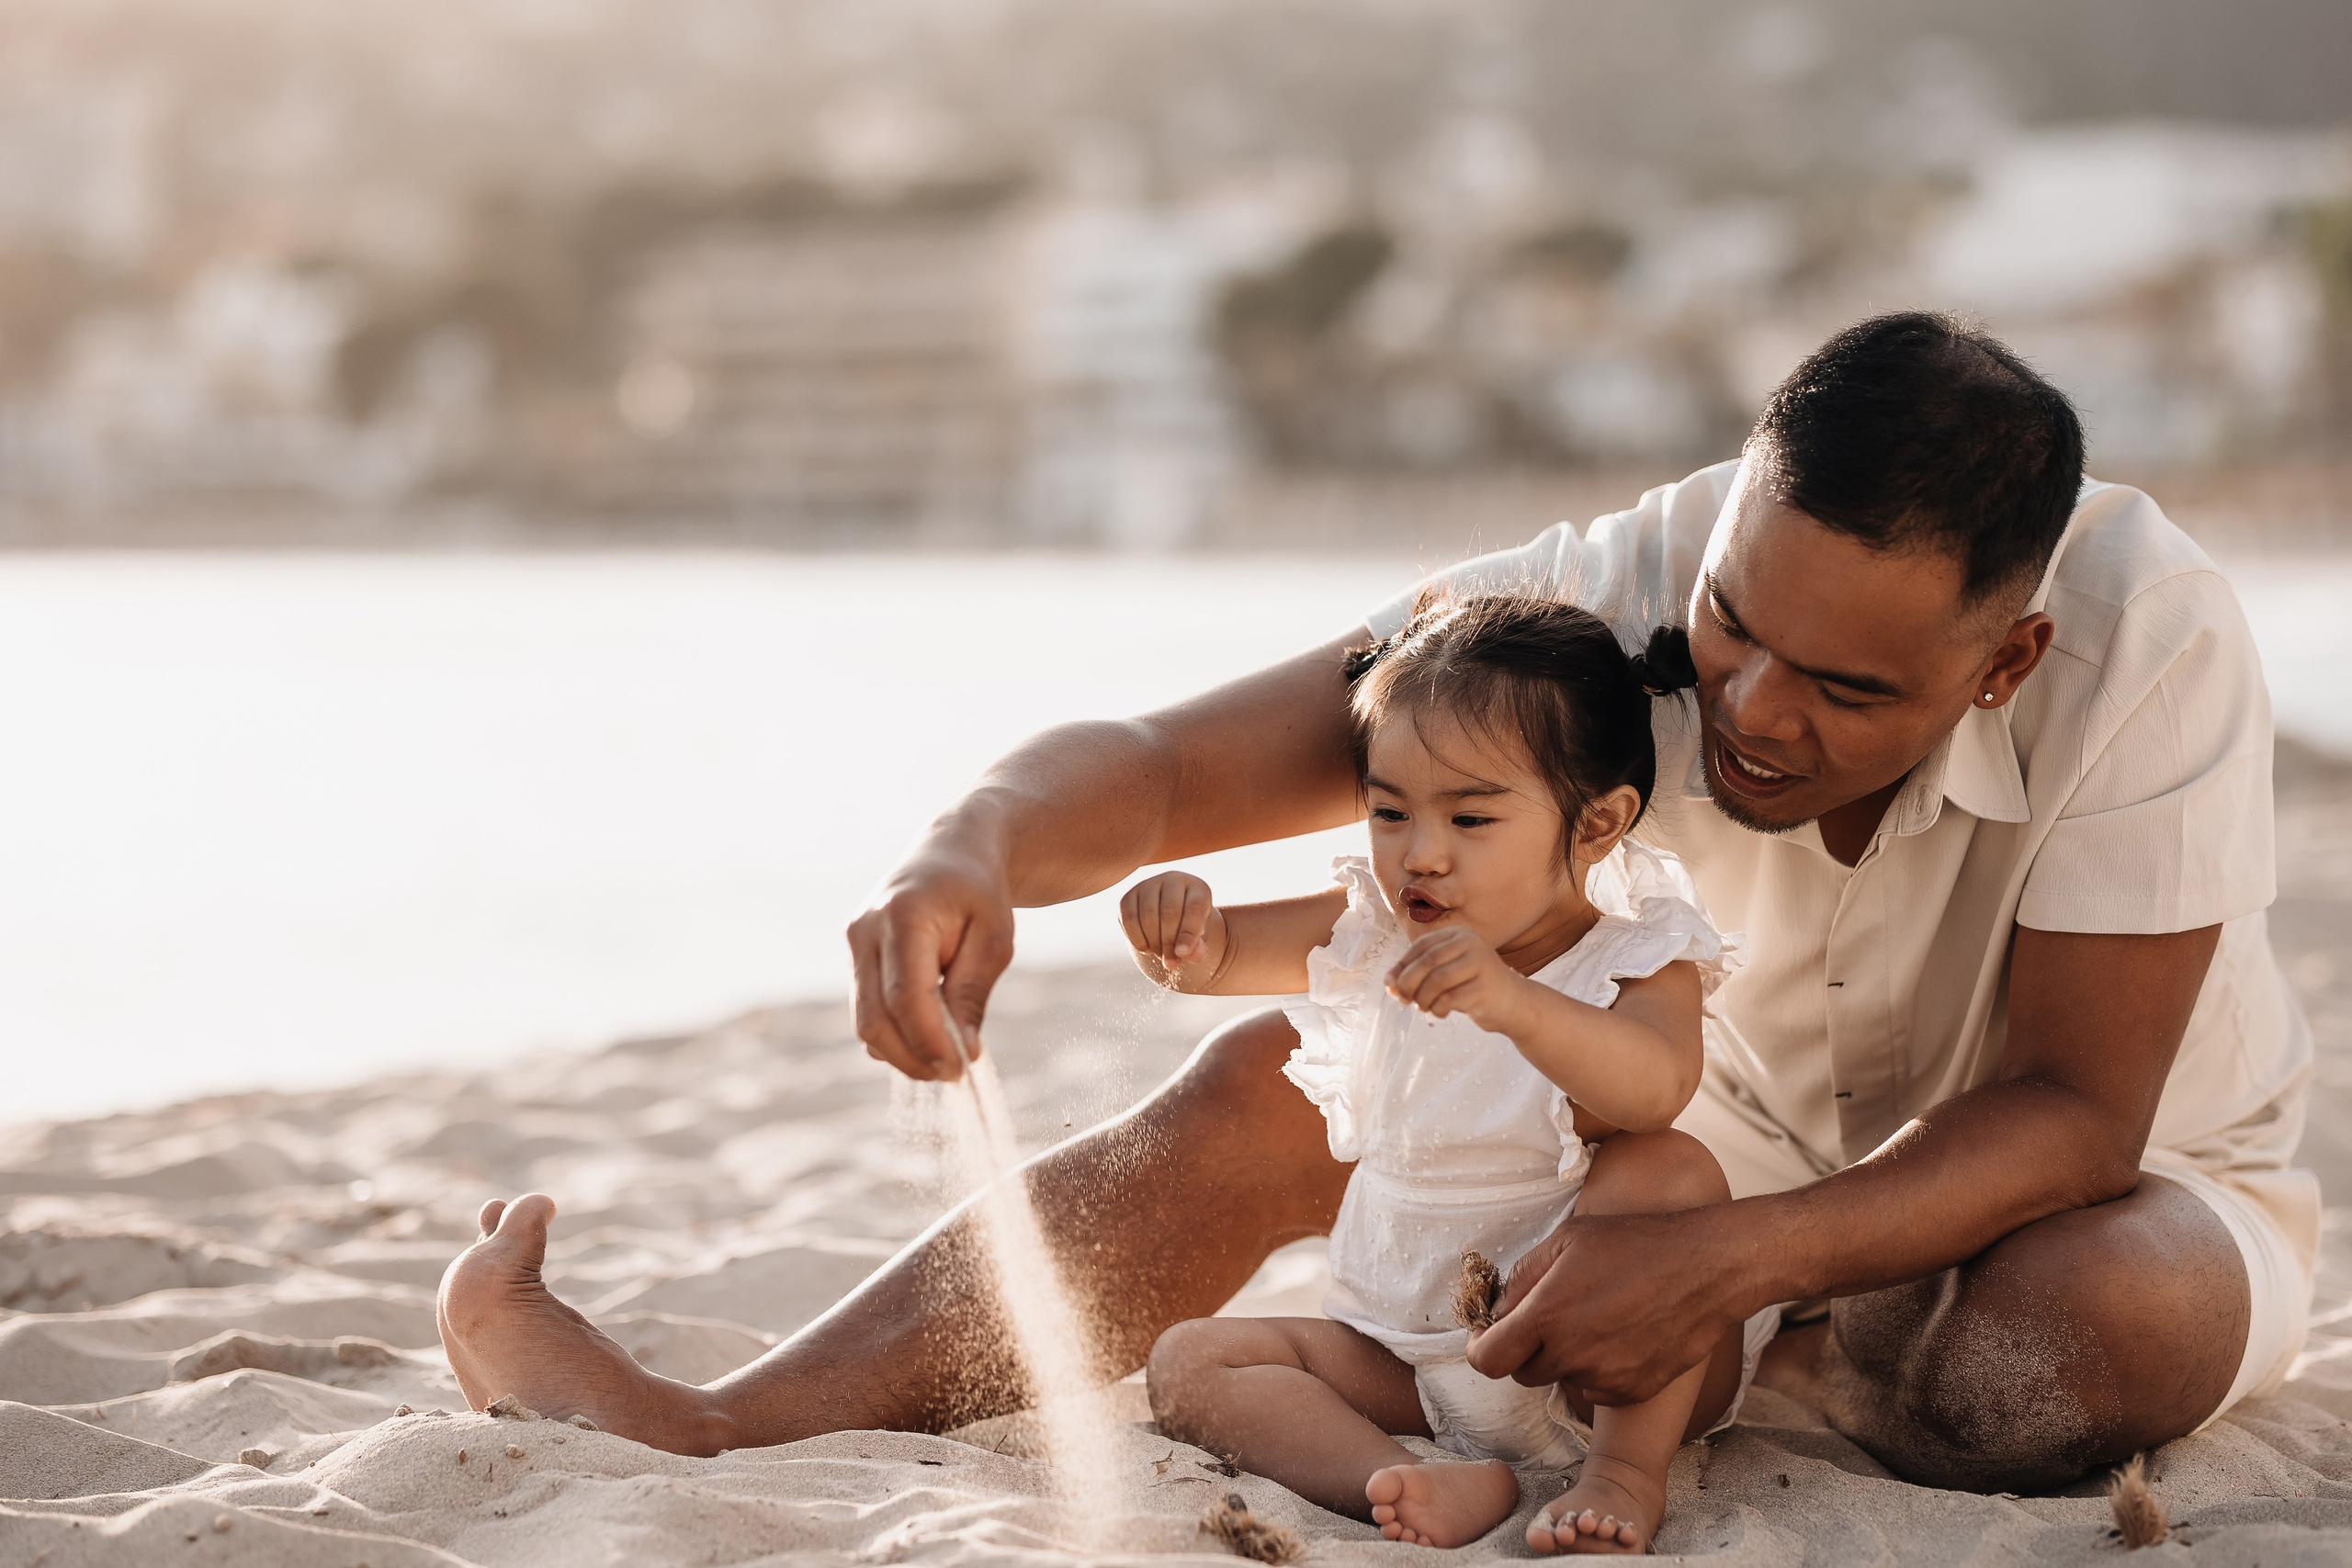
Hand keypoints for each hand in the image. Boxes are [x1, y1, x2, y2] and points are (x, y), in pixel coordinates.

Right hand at [846, 832, 1014, 1082]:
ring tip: (945, 1061)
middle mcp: (866, 930)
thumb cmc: (979, 896)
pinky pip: (867, 1011)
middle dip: (912, 1057)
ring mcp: (853, 945)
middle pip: (874, 1017)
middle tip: (953, 1076)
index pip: (905, 996)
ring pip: (865, 1021)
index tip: (959, 1070)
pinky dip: (894, 1036)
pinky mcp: (854, 959)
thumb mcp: (994, 940)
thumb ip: (972, 994)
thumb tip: (962, 1053)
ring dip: (902, 1053)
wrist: (950, 854)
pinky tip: (928, 1039)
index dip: (928, 1041)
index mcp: (903, 916)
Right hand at [1119, 871, 1227, 990]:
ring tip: (1161, 954)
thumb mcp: (1198, 937)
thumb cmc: (1187, 927)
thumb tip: (1193, 956)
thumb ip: (1198, 946)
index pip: (1194, 908)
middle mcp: (1173, 879)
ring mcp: (1148, 884)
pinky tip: (1146, 948)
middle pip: (1169, 912)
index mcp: (1197, 888)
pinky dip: (1137, 939)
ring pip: (1148, 916)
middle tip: (1171, 962)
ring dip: (1154, 942)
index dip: (1188, 933)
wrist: (1169, 916)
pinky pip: (1129, 919)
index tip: (1182, 955)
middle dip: (1169, 942)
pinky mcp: (1128, 895)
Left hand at [1385, 926, 1532, 1034]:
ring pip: (1437, 980)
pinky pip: (1450, 999)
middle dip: (1408, 984)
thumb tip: (1388, 983)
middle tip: (1403, 1001)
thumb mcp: (1443, 975)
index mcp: (1459, 934)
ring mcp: (1481, 963)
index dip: (1402, 967)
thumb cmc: (1471, 987)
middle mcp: (1471, 943)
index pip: (1421, 946)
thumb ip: (1416, 974)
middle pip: (1427, 961)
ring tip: (1424, 1008)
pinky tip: (1440, 1013)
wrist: (1513, 1004)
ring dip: (1422, 999)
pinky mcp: (1485, 987)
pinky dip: (1438, 1009)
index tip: (1392, 987)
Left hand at [1464, 1209, 1741, 1401]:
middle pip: (1522, 1372)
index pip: (1486, 1360)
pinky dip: (1598, 1370)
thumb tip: (1496, 1310)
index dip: (1481, 1347)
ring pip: (1562, 1378)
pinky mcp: (1633, 1391)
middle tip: (1552, 1315)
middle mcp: (1573, 1354)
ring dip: (1565, 1356)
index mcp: (1548, 1315)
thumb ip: (1522, 1278)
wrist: (1707, 1267)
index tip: (1489, 1334)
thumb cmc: (1635, 1243)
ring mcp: (1605, 1377)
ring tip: (1596, 1316)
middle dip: (1526, 1347)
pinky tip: (1620, 1335)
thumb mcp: (1567, 1240)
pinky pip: (1596, 1389)